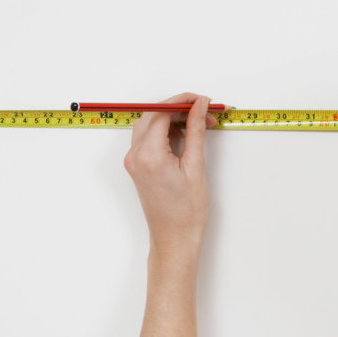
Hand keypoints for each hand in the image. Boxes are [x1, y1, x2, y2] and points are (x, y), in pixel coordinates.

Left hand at [123, 93, 216, 253]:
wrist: (174, 236)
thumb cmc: (186, 211)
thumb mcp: (196, 166)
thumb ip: (196, 131)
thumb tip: (199, 107)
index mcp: (149, 155)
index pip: (161, 112)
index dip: (182, 101)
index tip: (201, 100)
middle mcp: (135, 155)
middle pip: (153, 114)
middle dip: (179, 108)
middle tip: (204, 111)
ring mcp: (133, 160)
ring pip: (149, 123)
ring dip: (172, 118)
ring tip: (197, 123)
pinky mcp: (136, 164)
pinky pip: (146, 136)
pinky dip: (164, 130)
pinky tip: (183, 134)